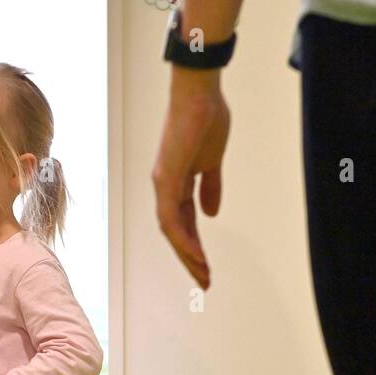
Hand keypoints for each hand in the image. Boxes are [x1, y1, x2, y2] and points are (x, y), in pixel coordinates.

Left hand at [151, 71, 230, 289]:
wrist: (199, 91)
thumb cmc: (206, 118)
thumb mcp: (212, 160)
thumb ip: (210, 187)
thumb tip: (211, 214)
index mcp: (176, 182)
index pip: (184, 222)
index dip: (195, 244)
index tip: (207, 265)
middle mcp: (164, 186)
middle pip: (175, 232)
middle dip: (190, 258)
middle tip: (205, 281)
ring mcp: (163, 183)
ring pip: (172, 230)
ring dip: (188, 255)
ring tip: (204, 275)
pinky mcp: (166, 178)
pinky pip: (172, 218)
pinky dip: (184, 239)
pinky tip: (197, 255)